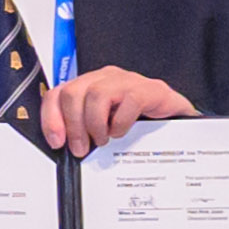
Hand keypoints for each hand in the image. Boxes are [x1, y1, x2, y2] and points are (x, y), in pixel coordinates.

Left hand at [29, 64, 197, 156]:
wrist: (177, 120)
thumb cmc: (139, 124)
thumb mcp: (103, 129)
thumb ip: (83, 132)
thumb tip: (63, 147)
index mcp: (89, 86)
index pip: (57, 94)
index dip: (51, 118)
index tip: (57, 142)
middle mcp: (105, 79)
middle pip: (72, 93)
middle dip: (73, 126)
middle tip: (82, 148)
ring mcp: (127, 81)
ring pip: (96, 95)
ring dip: (95, 124)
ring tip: (103, 140)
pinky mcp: (149, 89)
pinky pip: (128, 101)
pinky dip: (120, 122)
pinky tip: (122, 133)